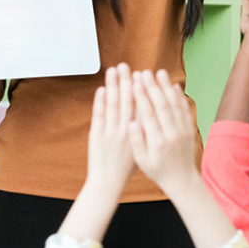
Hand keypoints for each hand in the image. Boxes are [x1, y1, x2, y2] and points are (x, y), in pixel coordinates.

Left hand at [84, 64, 134, 193]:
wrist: (109, 182)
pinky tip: (102, 88)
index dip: (141, 90)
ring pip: (113, 105)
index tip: (141, 75)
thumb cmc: (127, 166)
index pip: (141, 107)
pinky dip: (100, 102)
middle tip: (126, 65)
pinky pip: (99, 116)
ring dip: (113, 86)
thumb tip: (151, 112)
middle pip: (127, 101)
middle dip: (126, 82)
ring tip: (114, 70)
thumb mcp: (142, 148)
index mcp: (138, 133)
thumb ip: (145, 129)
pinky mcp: (97, 135)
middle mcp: (126, 131)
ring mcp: (111, 133)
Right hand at [129, 70, 198, 192]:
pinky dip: (179, 96)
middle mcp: (172, 134)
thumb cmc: (158, 170)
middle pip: (162, 105)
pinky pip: (185, 109)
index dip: (141, 97)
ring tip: (159, 73)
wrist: (182, 179)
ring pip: (175, 104)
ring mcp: (183, 130)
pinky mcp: (189, 129)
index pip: (148, 114)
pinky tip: (174, 86)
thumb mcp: (142, 161)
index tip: (134, 83)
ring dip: (166, 87)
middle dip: (153, 87)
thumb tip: (131, 123)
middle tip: (144, 73)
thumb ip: (136, 142)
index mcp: (158, 142)